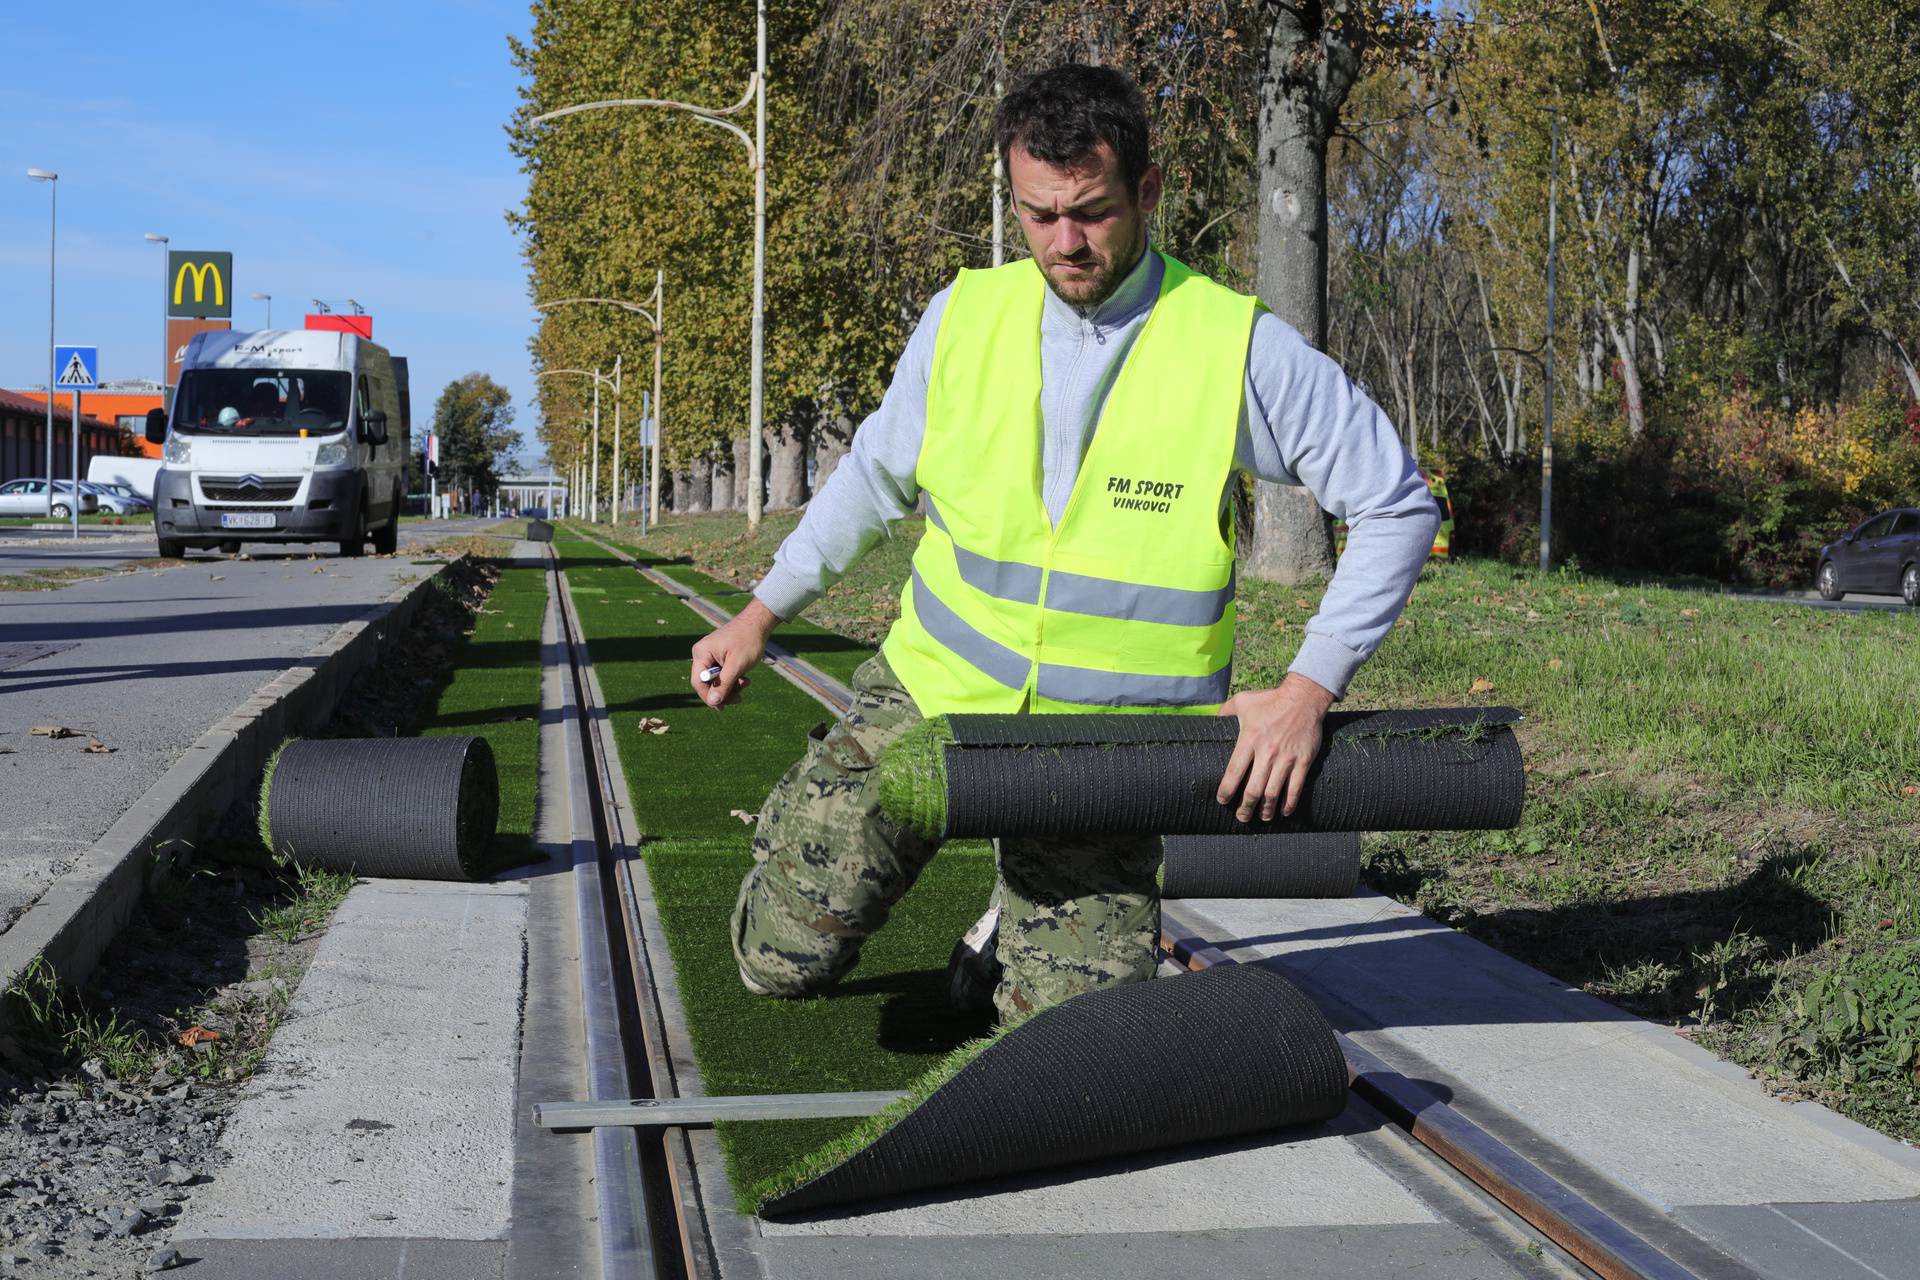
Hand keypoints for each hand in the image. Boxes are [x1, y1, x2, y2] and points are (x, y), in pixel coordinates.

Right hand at [690, 598, 780, 708]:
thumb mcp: (737, 666)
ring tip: (746, 683)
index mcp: (702, 653)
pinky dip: (733, 680)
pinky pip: (722, 675)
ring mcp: (710, 656)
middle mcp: (702, 654)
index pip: (698, 682)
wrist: (758, 623)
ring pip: (716, 681)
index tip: (722, 707)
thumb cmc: (748, 640)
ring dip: (731, 687)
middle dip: (723, 693)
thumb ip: (723, 684)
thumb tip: (712, 703)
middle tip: (739, 698)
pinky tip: (745, 678)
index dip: (708, 697)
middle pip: (706, 683)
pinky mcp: (719, 657)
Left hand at [1214, 674, 1335, 822]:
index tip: (1222, 801)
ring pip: (1273, 793)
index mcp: (1249, 740)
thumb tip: (1210, 720)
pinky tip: (1284, 812)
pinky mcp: (1303, 761)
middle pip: (1253, 789)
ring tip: (1262, 818)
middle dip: (1245, 808)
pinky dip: (1289, 803)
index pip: (1233, 772)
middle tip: (1241, 817)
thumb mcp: (1243, 701)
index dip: (1226, 790)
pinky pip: (1295, 788)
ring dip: (1266, 810)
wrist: (1304, 697)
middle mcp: (1266, 752)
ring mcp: (1286, 758)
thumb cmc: (1271, 700)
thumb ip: (1225, 711)